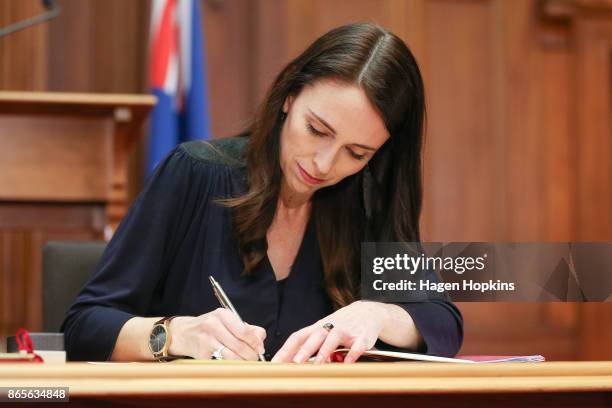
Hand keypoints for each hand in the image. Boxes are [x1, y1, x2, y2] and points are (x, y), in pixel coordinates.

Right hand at [168, 309, 265, 359]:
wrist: (183, 333)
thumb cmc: (209, 327)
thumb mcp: (226, 321)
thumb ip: (245, 328)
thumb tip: (261, 338)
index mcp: (222, 314)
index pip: (244, 331)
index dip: (255, 343)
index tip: (261, 349)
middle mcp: (213, 325)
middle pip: (240, 345)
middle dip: (251, 355)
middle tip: (255, 358)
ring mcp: (206, 340)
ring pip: (232, 356)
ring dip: (242, 362)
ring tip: (246, 362)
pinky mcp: (201, 353)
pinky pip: (221, 362)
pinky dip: (230, 365)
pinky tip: (232, 364)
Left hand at [271, 301, 387, 363]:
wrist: (367, 311)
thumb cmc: (340, 325)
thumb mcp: (322, 330)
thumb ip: (308, 345)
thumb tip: (290, 363)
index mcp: (317, 328)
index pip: (298, 336)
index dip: (286, 349)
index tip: (275, 363)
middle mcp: (329, 327)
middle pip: (314, 337)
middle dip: (304, 350)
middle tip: (295, 363)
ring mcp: (346, 331)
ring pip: (333, 339)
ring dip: (325, 352)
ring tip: (318, 365)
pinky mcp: (362, 337)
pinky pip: (356, 346)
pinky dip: (352, 354)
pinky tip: (347, 364)